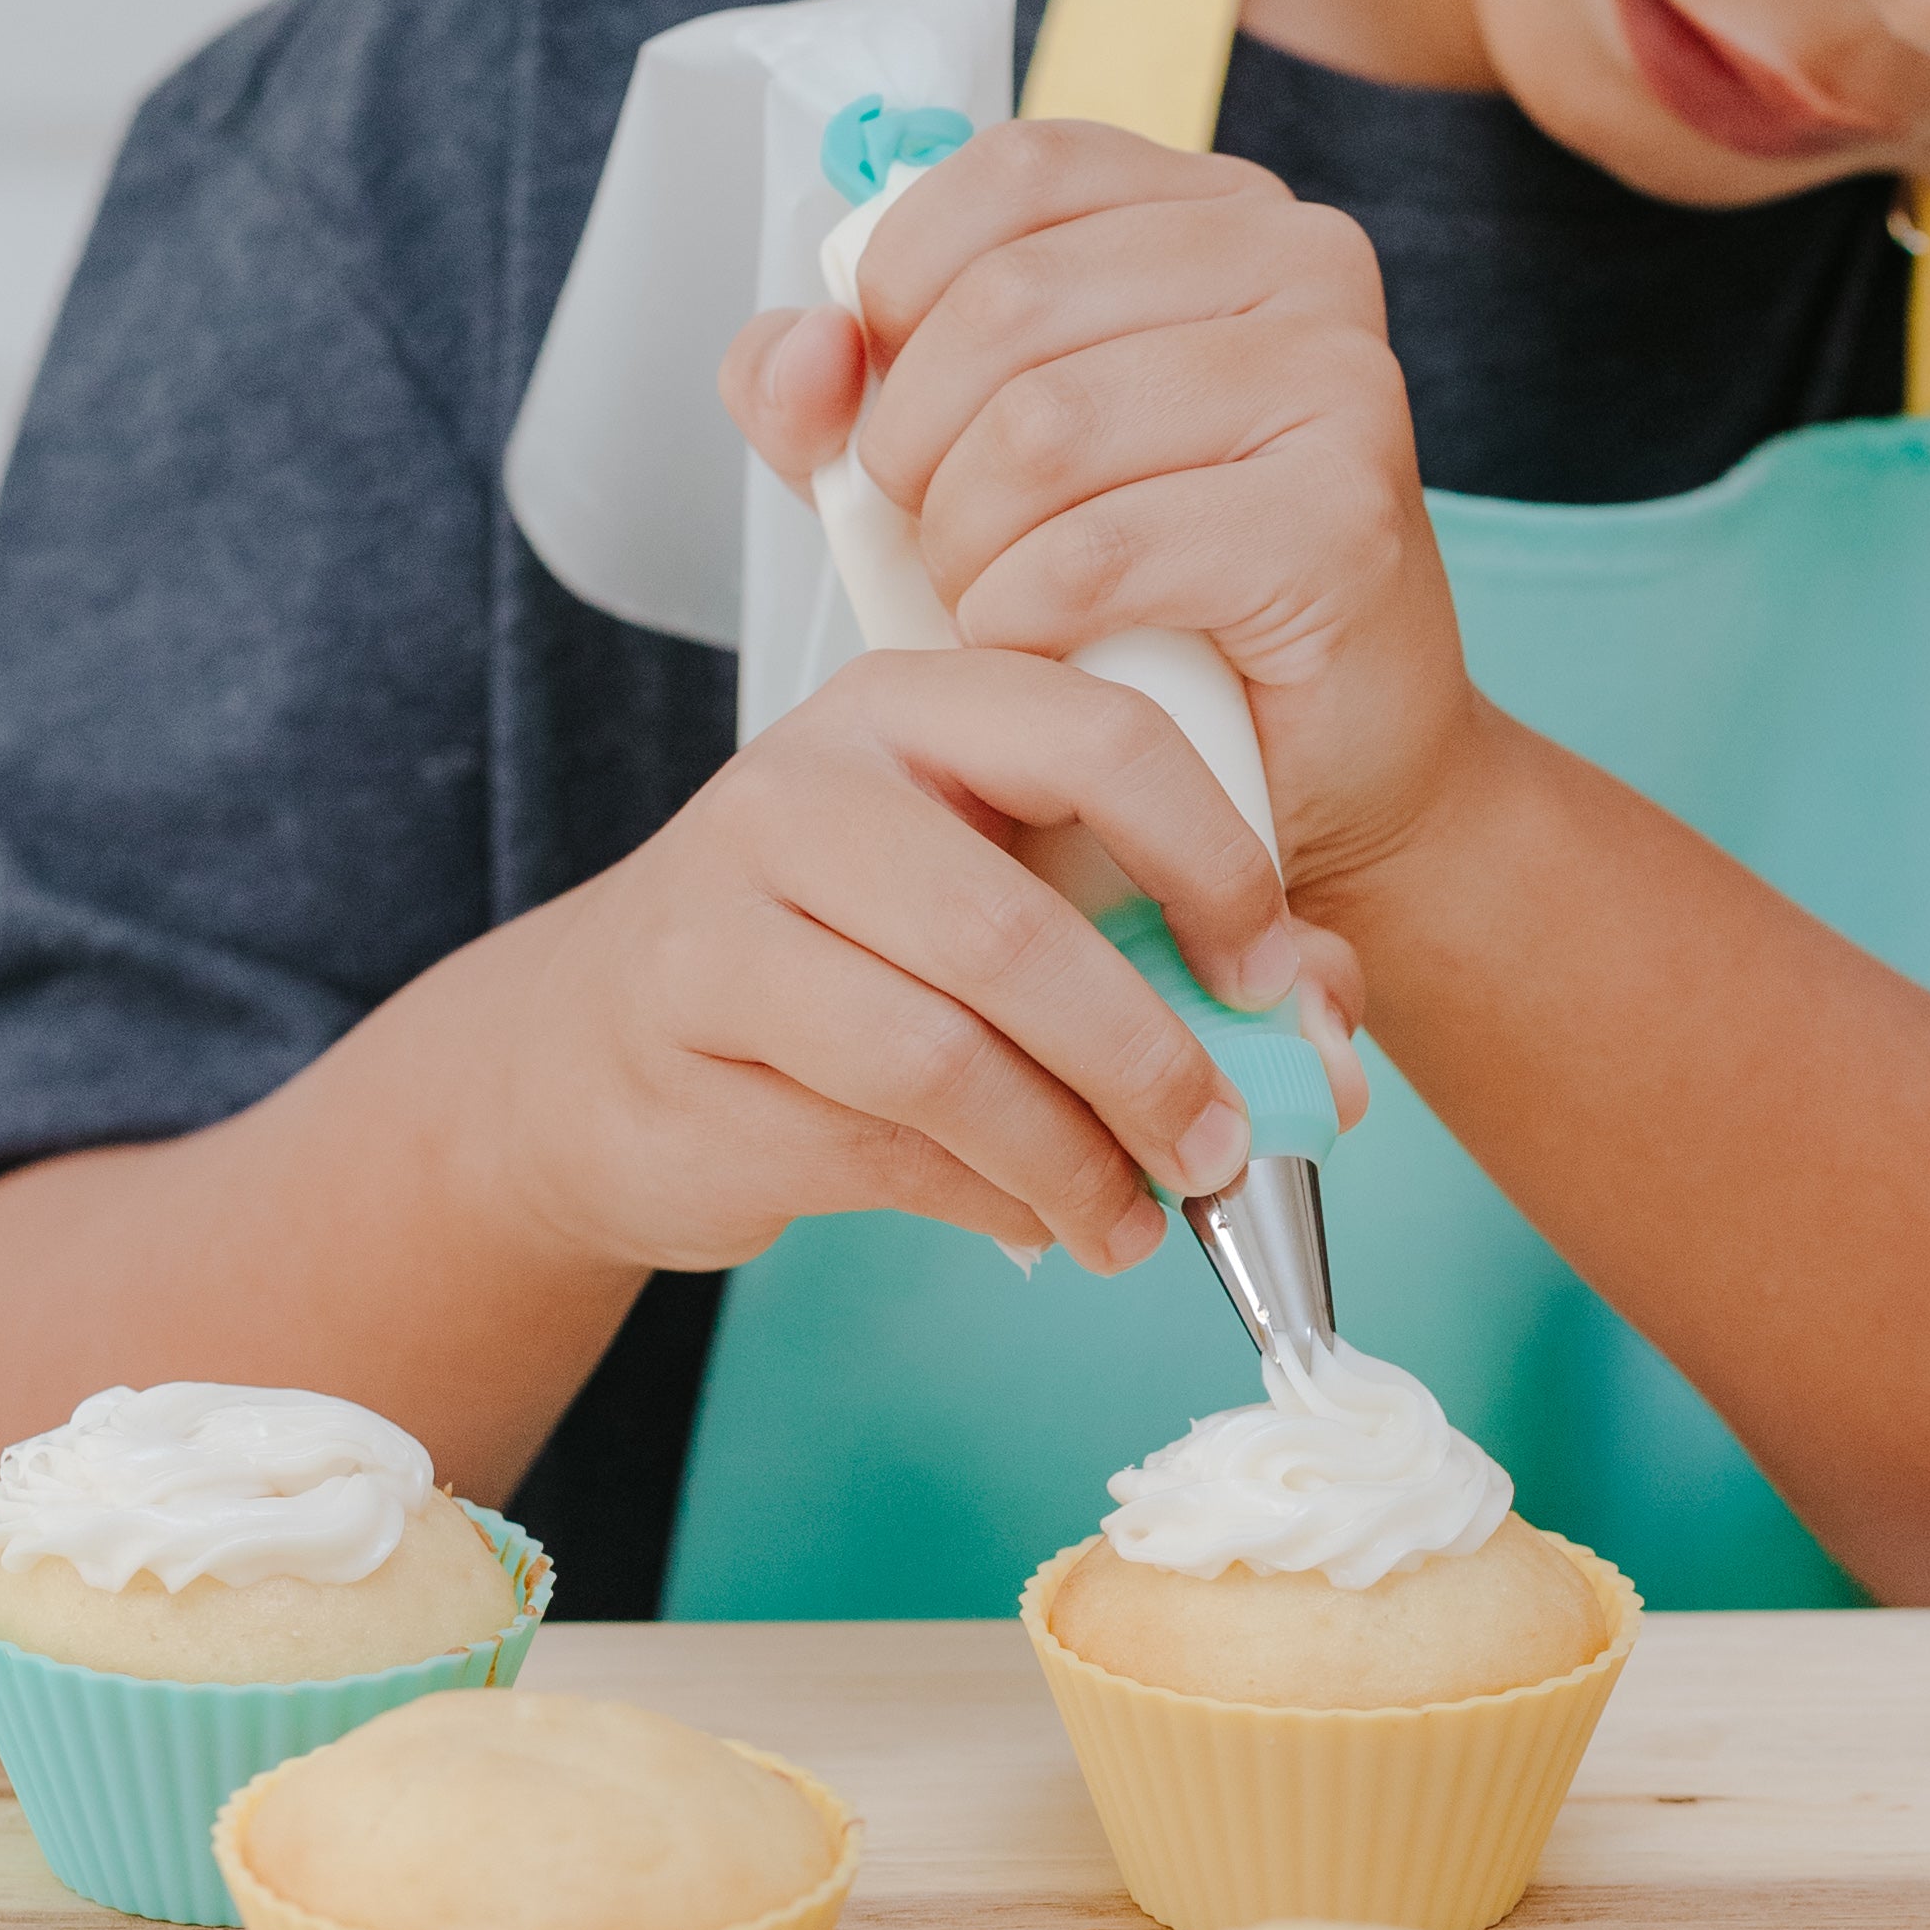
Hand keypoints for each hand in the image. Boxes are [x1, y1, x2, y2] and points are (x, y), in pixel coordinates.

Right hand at [481, 636, 1366, 1286]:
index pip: (1099, 735)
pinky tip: (1041, 1219)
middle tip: (1219, 1148)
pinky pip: (878, 1144)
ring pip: (942, 1061)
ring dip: (1072, 1164)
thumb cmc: (847, 963)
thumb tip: (1331, 1043)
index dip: (1214, 862)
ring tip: (1135, 1224)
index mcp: (917, 705)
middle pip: (1015, 934)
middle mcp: (807, 785)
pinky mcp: (688, 1045)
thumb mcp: (1008, 902)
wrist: (598, 1052)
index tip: (1271, 978)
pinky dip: (991, 1200)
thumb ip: (1177, 947)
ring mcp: (727, 914)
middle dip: (1147, 1063)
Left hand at [723, 119, 1484, 899]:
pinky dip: (1024, 615)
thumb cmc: (1140, 607)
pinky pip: (1100, 552)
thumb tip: (800, 344)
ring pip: (1042, 428)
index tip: (890, 402)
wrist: (1314, 769)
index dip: (903, 285)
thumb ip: (836, 388)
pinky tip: (1036, 645)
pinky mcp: (1341, 524)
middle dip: (916, 445)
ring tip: (981, 602)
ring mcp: (1339, 386)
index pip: (1015, 172)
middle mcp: (1301, 265)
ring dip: (963, 544)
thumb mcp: (952, 465)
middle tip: (930, 542)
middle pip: (1007, 301)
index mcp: (1217, 211)